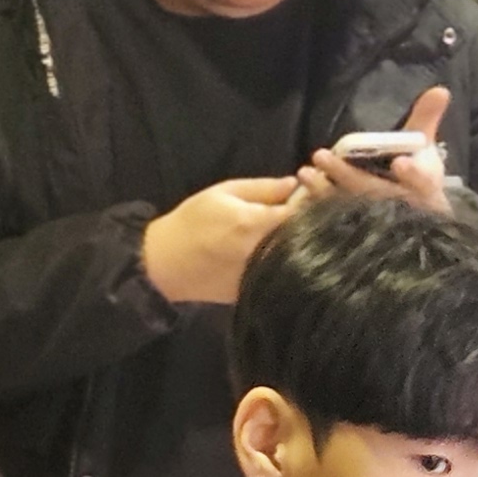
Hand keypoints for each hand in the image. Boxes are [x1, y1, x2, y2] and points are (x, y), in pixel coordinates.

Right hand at [140, 174, 302, 304]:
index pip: (299, 212)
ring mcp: (262, 276)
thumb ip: (261, 188)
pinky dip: (287, 265)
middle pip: (303, 238)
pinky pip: (282, 276)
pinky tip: (281, 256)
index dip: (310, 203)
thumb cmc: (193, 221)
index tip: (308, 198)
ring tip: (291, 236)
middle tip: (302, 216)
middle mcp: (262, 251)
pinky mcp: (258, 293)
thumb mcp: (223, 193)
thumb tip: (293, 183)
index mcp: (254, 222)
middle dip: (308, 226)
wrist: (167, 264)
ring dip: (299, 247)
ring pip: (296, 259)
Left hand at [298, 86, 453, 210]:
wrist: (417, 217)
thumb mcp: (424, 146)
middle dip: (347, 175)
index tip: (400, 163)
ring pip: (350, 207)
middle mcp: (399, 204)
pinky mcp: (356, 226)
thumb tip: (441, 90)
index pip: (420, 179)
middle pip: (374, 192)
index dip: (411, 173)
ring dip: (325, 190)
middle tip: (321, 156)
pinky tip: (300, 190)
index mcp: (422, 184)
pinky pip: (334, 219)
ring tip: (304, 173)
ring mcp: (376, 218)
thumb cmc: (418, 176)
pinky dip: (316, 207)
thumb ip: (427, 118)